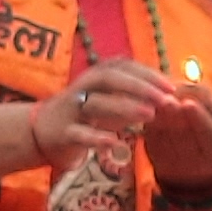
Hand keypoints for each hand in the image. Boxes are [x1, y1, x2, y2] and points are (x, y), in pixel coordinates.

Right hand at [24, 64, 211, 186]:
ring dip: (124, 107)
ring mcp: (70, 110)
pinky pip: (78, 134)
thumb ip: (135, 97)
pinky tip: (114, 143)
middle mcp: (82, 88)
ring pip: (95, 103)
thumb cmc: (84, 116)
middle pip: (109, 78)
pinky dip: (96, 138)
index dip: (148, 74)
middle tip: (165, 99)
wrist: (40, 133)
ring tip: (150, 115)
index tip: (172, 86)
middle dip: (139, 86)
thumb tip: (171, 94)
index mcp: (95, 77)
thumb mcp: (110, 101)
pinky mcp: (62, 133)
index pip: (123, 67)